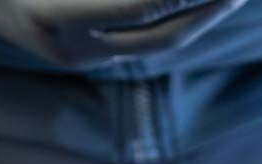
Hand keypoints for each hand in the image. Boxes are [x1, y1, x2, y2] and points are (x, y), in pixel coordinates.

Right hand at [0, 0, 242, 66]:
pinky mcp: (81, 60)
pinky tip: (198, 4)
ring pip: (157, 45)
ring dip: (199, 18)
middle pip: (162, 35)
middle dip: (208, 9)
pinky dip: (172, 22)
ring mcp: (76, 58)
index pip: (142, 5)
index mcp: (52, 16)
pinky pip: (140, 43)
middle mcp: (68, 46)